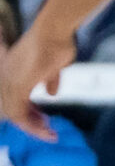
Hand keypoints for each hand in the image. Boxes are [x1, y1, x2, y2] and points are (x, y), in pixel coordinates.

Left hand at [0, 21, 73, 137]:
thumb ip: (50, 80)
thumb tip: (51, 93)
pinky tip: (45, 130)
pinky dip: (32, 125)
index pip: (16, 100)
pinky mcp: (17, 87)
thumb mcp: (54, 67)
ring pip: (15, 115)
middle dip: (32, 123)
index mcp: (12, 73)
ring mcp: (9, 83)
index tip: (46, 120)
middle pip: (13, 110)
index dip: (30, 112)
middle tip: (48, 131)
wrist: (53, 31)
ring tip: (49, 134)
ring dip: (33, 127)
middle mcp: (6, 79)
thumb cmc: (56, 42)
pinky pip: (19, 113)